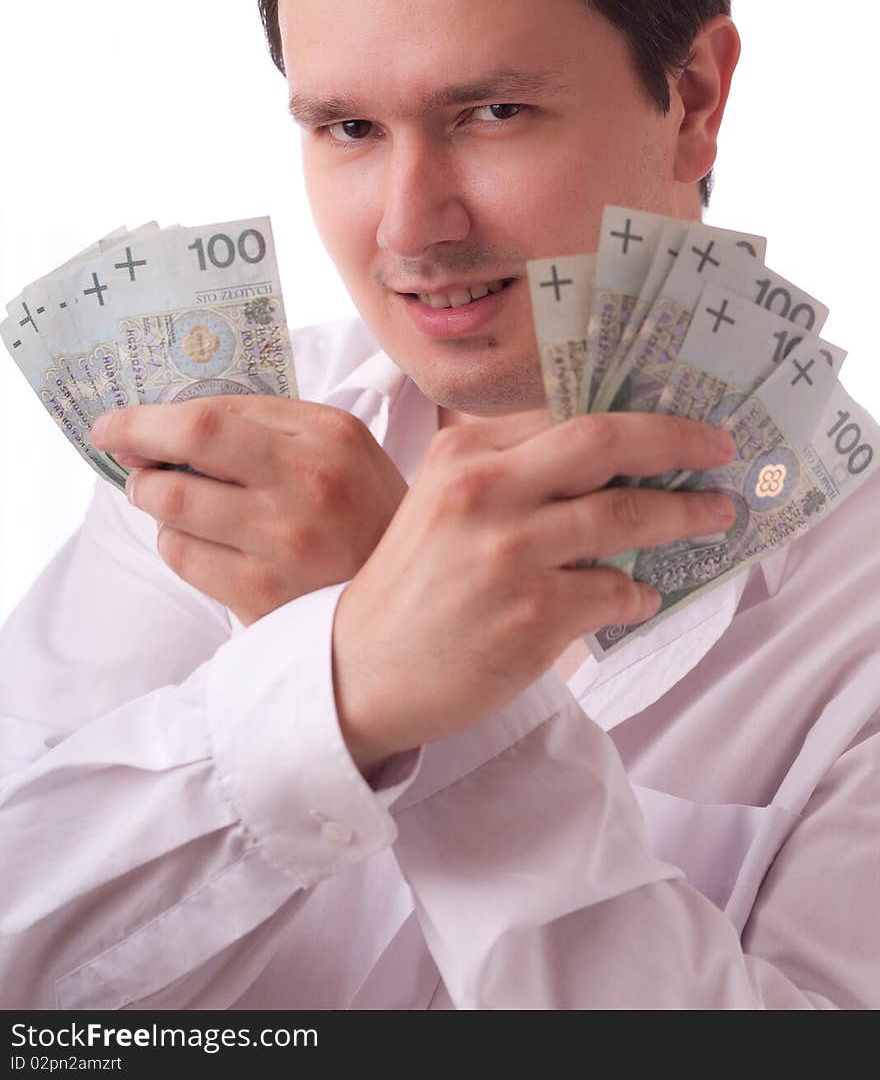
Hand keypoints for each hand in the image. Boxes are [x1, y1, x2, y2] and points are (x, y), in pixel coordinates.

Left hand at [89, 396, 407, 623]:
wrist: (408, 595)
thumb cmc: (362, 511)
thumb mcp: (341, 448)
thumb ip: (269, 423)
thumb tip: (173, 419)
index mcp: (328, 436)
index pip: (214, 415)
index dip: (150, 417)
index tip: (117, 422)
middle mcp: (307, 485)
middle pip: (186, 450)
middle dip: (134, 445)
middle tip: (123, 454)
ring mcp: (284, 544)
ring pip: (173, 507)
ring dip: (154, 497)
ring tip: (167, 497)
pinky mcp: (263, 595)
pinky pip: (183, 557)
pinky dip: (177, 542)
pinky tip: (204, 540)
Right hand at [331, 410, 737, 778]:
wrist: (361, 670)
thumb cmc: (413, 585)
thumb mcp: (443, 502)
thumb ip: (511, 473)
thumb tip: (612, 461)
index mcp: (463, 453)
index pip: (566, 415)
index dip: (632, 418)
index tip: (674, 427)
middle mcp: (486, 492)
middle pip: (605, 442)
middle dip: (677, 441)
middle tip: (719, 448)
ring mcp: (510, 554)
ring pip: (626, 517)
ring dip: (684, 516)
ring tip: (715, 517)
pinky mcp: (532, 616)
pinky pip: (616, 591)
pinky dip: (640, 593)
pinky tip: (642, 597)